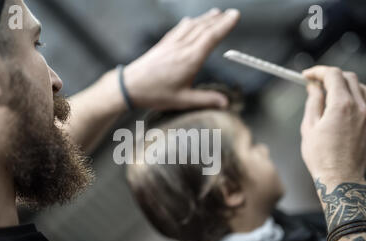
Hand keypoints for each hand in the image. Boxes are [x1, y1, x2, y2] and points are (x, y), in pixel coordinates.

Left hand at [123, 8, 239, 110]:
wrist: (130, 86)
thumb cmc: (156, 94)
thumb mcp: (183, 100)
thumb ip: (206, 99)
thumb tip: (225, 102)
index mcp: (190, 59)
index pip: (211, 37)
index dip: (225, 25)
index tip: (235, 16)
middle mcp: (182, 47)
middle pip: (204, 28)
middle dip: (220, 19)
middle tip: (232, 12)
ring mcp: (171, 44)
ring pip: (192, 26)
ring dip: (206, 18)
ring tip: (216, 13)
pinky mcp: (163, 45)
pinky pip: (179, 29)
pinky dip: (189, 23)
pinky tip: (190, 21)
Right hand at [300, 66, 365, 189]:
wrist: (341, 178)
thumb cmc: (322, 158)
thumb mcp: (309, 128)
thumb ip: (313, 102)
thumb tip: (313, 88)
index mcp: (341, 106)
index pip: (332, 75)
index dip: (318, 72)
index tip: (308, 76)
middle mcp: (360, 107)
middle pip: (347, 77)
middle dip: (331, 76)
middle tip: (316, 84)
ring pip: (360, 86)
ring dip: (345, 85)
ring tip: (330, 94)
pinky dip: (357, 95)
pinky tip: (345, 104)